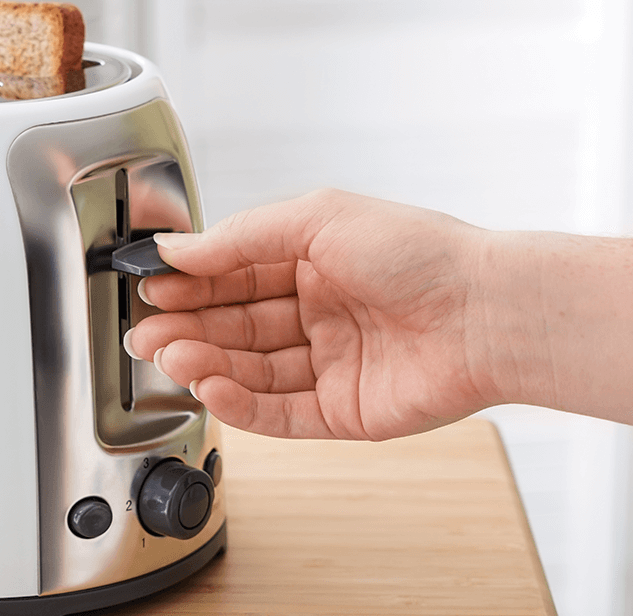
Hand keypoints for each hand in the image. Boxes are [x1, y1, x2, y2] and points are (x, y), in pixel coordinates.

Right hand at [126, 189, 504, 440]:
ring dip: (206, 365)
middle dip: (187, 330)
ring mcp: (329, 364)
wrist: (487, 314)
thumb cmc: (422, 253)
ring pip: (249, 371)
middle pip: (234, 327)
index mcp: (312, 261)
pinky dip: (240, 405)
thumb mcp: (318, 218)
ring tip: (171, 358)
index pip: (233, 275)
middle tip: (145, 333)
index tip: (150, 287)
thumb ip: (240, 238)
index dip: (190, 283)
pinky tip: (211, 389)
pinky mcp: (341, 411)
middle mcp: (318, 312)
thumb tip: (176, 249)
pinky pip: (278, 412)